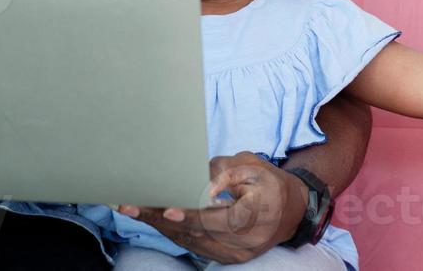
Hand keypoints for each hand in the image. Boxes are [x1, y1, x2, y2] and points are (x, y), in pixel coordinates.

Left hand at [115, 152, 307, 262]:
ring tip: (133, 210)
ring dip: (160, 227)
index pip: (215, 219)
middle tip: (130, 206)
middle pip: (197, 233)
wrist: (291, 210)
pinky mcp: (227, 256)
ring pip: (191, 242)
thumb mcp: (252, 166)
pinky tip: (152, 219)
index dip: (189, 214)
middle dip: (161, 219)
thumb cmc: (269, 182)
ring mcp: (235, 254)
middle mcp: (245, 243)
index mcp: (255, 216)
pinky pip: (195, 246)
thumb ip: (225, 173)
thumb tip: (201, 182)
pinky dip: (172, 232)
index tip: (165, 209)